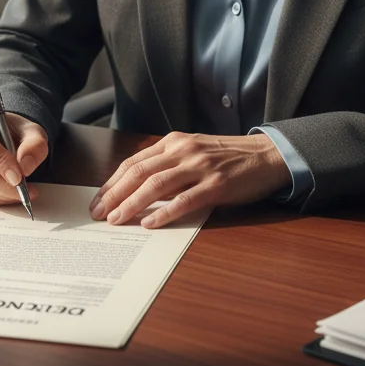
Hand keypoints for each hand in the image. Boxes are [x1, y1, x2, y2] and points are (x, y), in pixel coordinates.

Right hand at [0, 105, 48, 206]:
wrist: (5, 137)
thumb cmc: (15, 132)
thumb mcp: (32, 131)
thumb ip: (34, 145)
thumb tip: (25, 166)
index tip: (18, 176)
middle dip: (1, 183)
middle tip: (24, 190)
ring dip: (0, 193)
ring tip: (23, 193)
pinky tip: (10, 195)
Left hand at [88, 132, 290, 228]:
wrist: (266, 154)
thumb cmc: (227, 157)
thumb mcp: (193, 151)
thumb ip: (167, 164)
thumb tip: (136, 189)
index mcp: (174, 141)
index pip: (134, 162)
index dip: (112, 183)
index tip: (98, 201)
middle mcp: (183, 150)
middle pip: (139, 172)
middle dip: (115, 195)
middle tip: (98, 215)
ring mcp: (200, 166)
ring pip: (157, 184)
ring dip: (133, 204)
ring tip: (117, 220)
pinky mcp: (217, 184)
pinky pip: (185, 200)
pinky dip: (165, 212)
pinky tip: (151, 224)